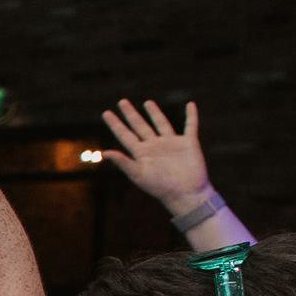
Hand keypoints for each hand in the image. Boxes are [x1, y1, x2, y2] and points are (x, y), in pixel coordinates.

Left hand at [99, 97, 211, 215]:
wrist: (186, 194)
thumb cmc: (161, 187)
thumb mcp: (139, 174)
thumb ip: (123, 162)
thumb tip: (104, 152)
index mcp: (141, 153)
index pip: (125, 135)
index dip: (115, 124)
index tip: (106, 113)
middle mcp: (154, 146)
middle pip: (140, 126)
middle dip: (131, 114)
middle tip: (122, 101)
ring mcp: (171, 143)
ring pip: (161, 123)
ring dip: (155, 113)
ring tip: (147, 102)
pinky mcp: (189, 143)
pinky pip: (190, 125)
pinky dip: (191, 115)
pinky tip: (190, 105)